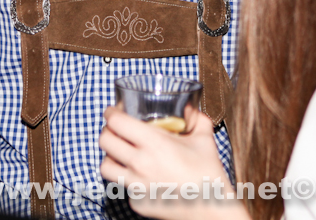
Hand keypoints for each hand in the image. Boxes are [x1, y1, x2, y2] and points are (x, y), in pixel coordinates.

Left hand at [99, 106, 246, 219]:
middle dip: (107, 130)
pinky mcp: (136, 202)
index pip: (118, 123)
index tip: (112, 110)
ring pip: (106, 166)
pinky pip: (123, 185)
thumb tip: (188, 107)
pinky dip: (128, 176)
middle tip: (115, 127)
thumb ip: (196, 117)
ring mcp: (135, 186)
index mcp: (155, 143)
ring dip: (110, 155)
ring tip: (121, 150)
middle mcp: (140, 164)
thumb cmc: (207, 171)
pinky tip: (143, 173)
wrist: (210, 207)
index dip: (111, 113)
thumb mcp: (204, 137)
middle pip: (105, 142)